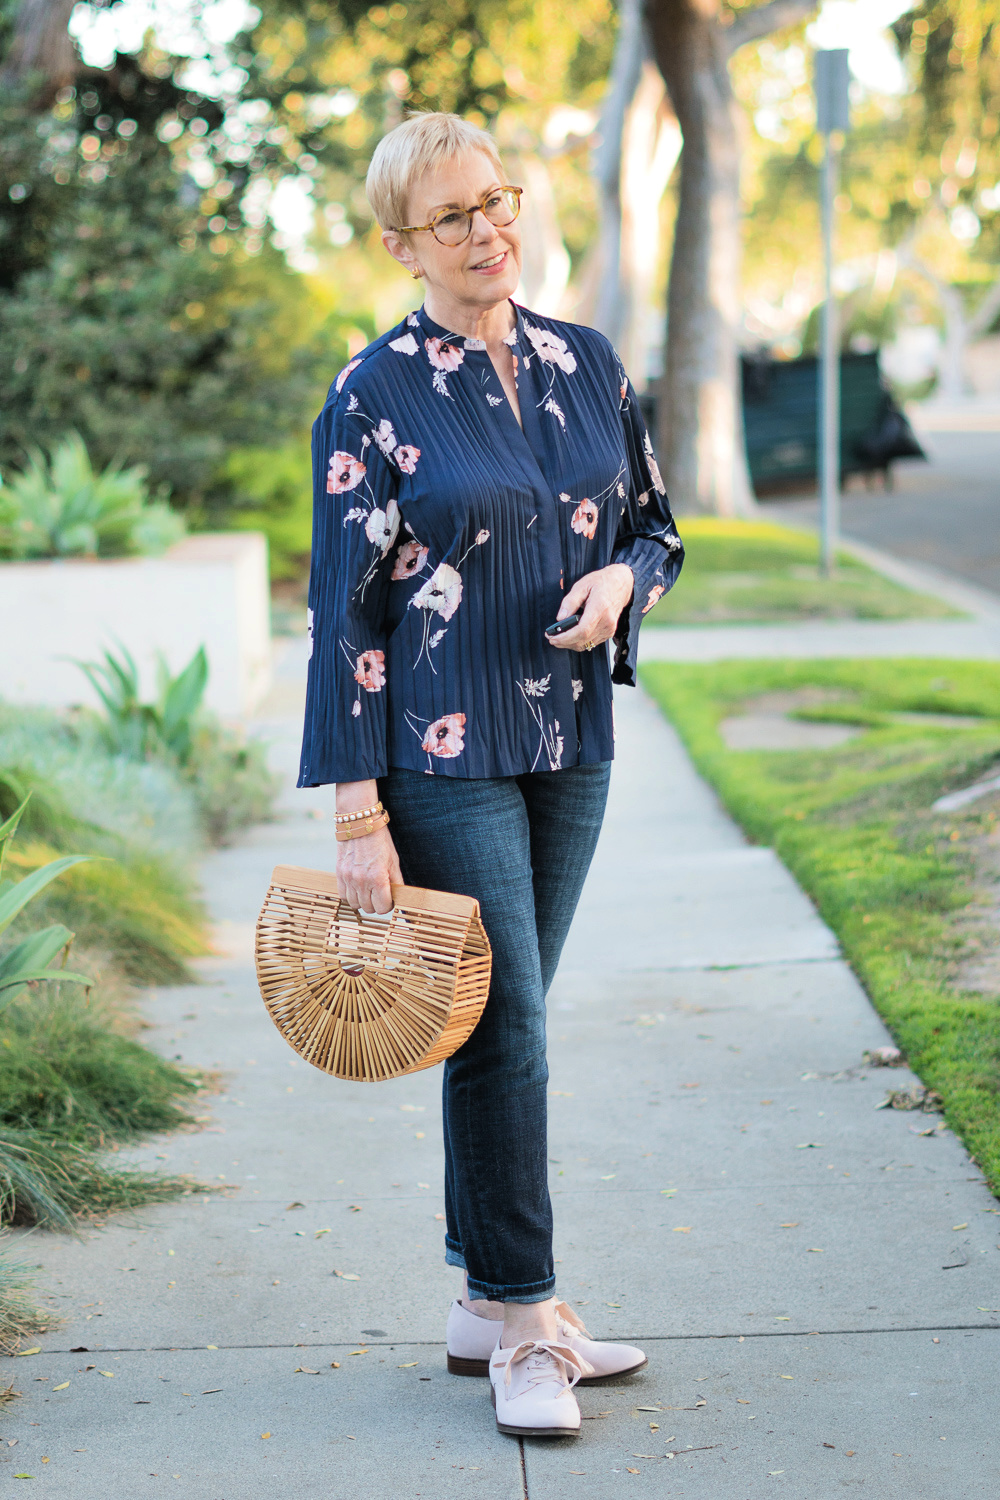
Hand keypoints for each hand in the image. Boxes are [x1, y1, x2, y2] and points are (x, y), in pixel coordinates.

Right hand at [335, 780, 402, 913]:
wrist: (360, 823)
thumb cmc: (380, 841)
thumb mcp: (393, 861)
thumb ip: (396, 881)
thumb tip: (399, 896)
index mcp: (378, 878)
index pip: (383, 907)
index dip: (388, 905)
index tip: (389, 899)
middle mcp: (361, 881)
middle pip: (369, 908)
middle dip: (376, 903)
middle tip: (380, 893)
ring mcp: (348, 878)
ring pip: (355, 904)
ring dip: (363, 900)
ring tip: (368, 890)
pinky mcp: (339, 874)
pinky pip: (343, 896)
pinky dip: (351, 895)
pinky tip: (357, 887)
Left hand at [547, 564, 633, 653]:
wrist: (621, 584)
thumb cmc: (601, 582)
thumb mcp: (582, 585)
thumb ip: (570, 602)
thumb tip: (560, 619)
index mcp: (599, 609)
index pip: (582, 631)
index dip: (565, 638)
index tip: (552, 638)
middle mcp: (607, 622)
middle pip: (582, 641)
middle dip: (564, 642)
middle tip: (551, 638)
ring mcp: (609, 629)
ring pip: (586, 645)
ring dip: (570, 644)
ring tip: (559, 637)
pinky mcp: (609, 632)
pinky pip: (592, 643)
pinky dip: (579, 642)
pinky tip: (572, 635)